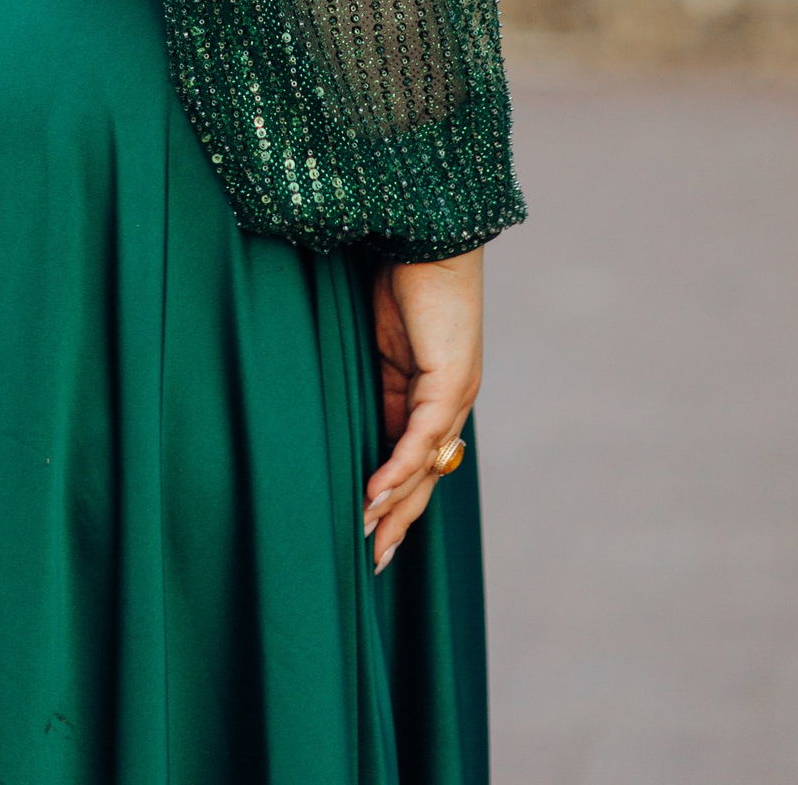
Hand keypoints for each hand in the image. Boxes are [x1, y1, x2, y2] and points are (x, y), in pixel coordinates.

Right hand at [364, 248, 483, 573]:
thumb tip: (342, 413)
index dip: (393, 498)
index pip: (414, 460)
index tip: (371, 533)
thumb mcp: (379, 343)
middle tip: (373, 561)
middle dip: (398, 519)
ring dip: (394, 504)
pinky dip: (396, 468)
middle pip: (424, 476)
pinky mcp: (449, 380)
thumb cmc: (402, 277)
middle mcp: (451, 402)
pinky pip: (420, 436)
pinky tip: (373, 495)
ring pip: (424, 465)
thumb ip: (372, 383)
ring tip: (366, 537)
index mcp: (432, 394)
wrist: (428, 235)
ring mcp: (454, 394)